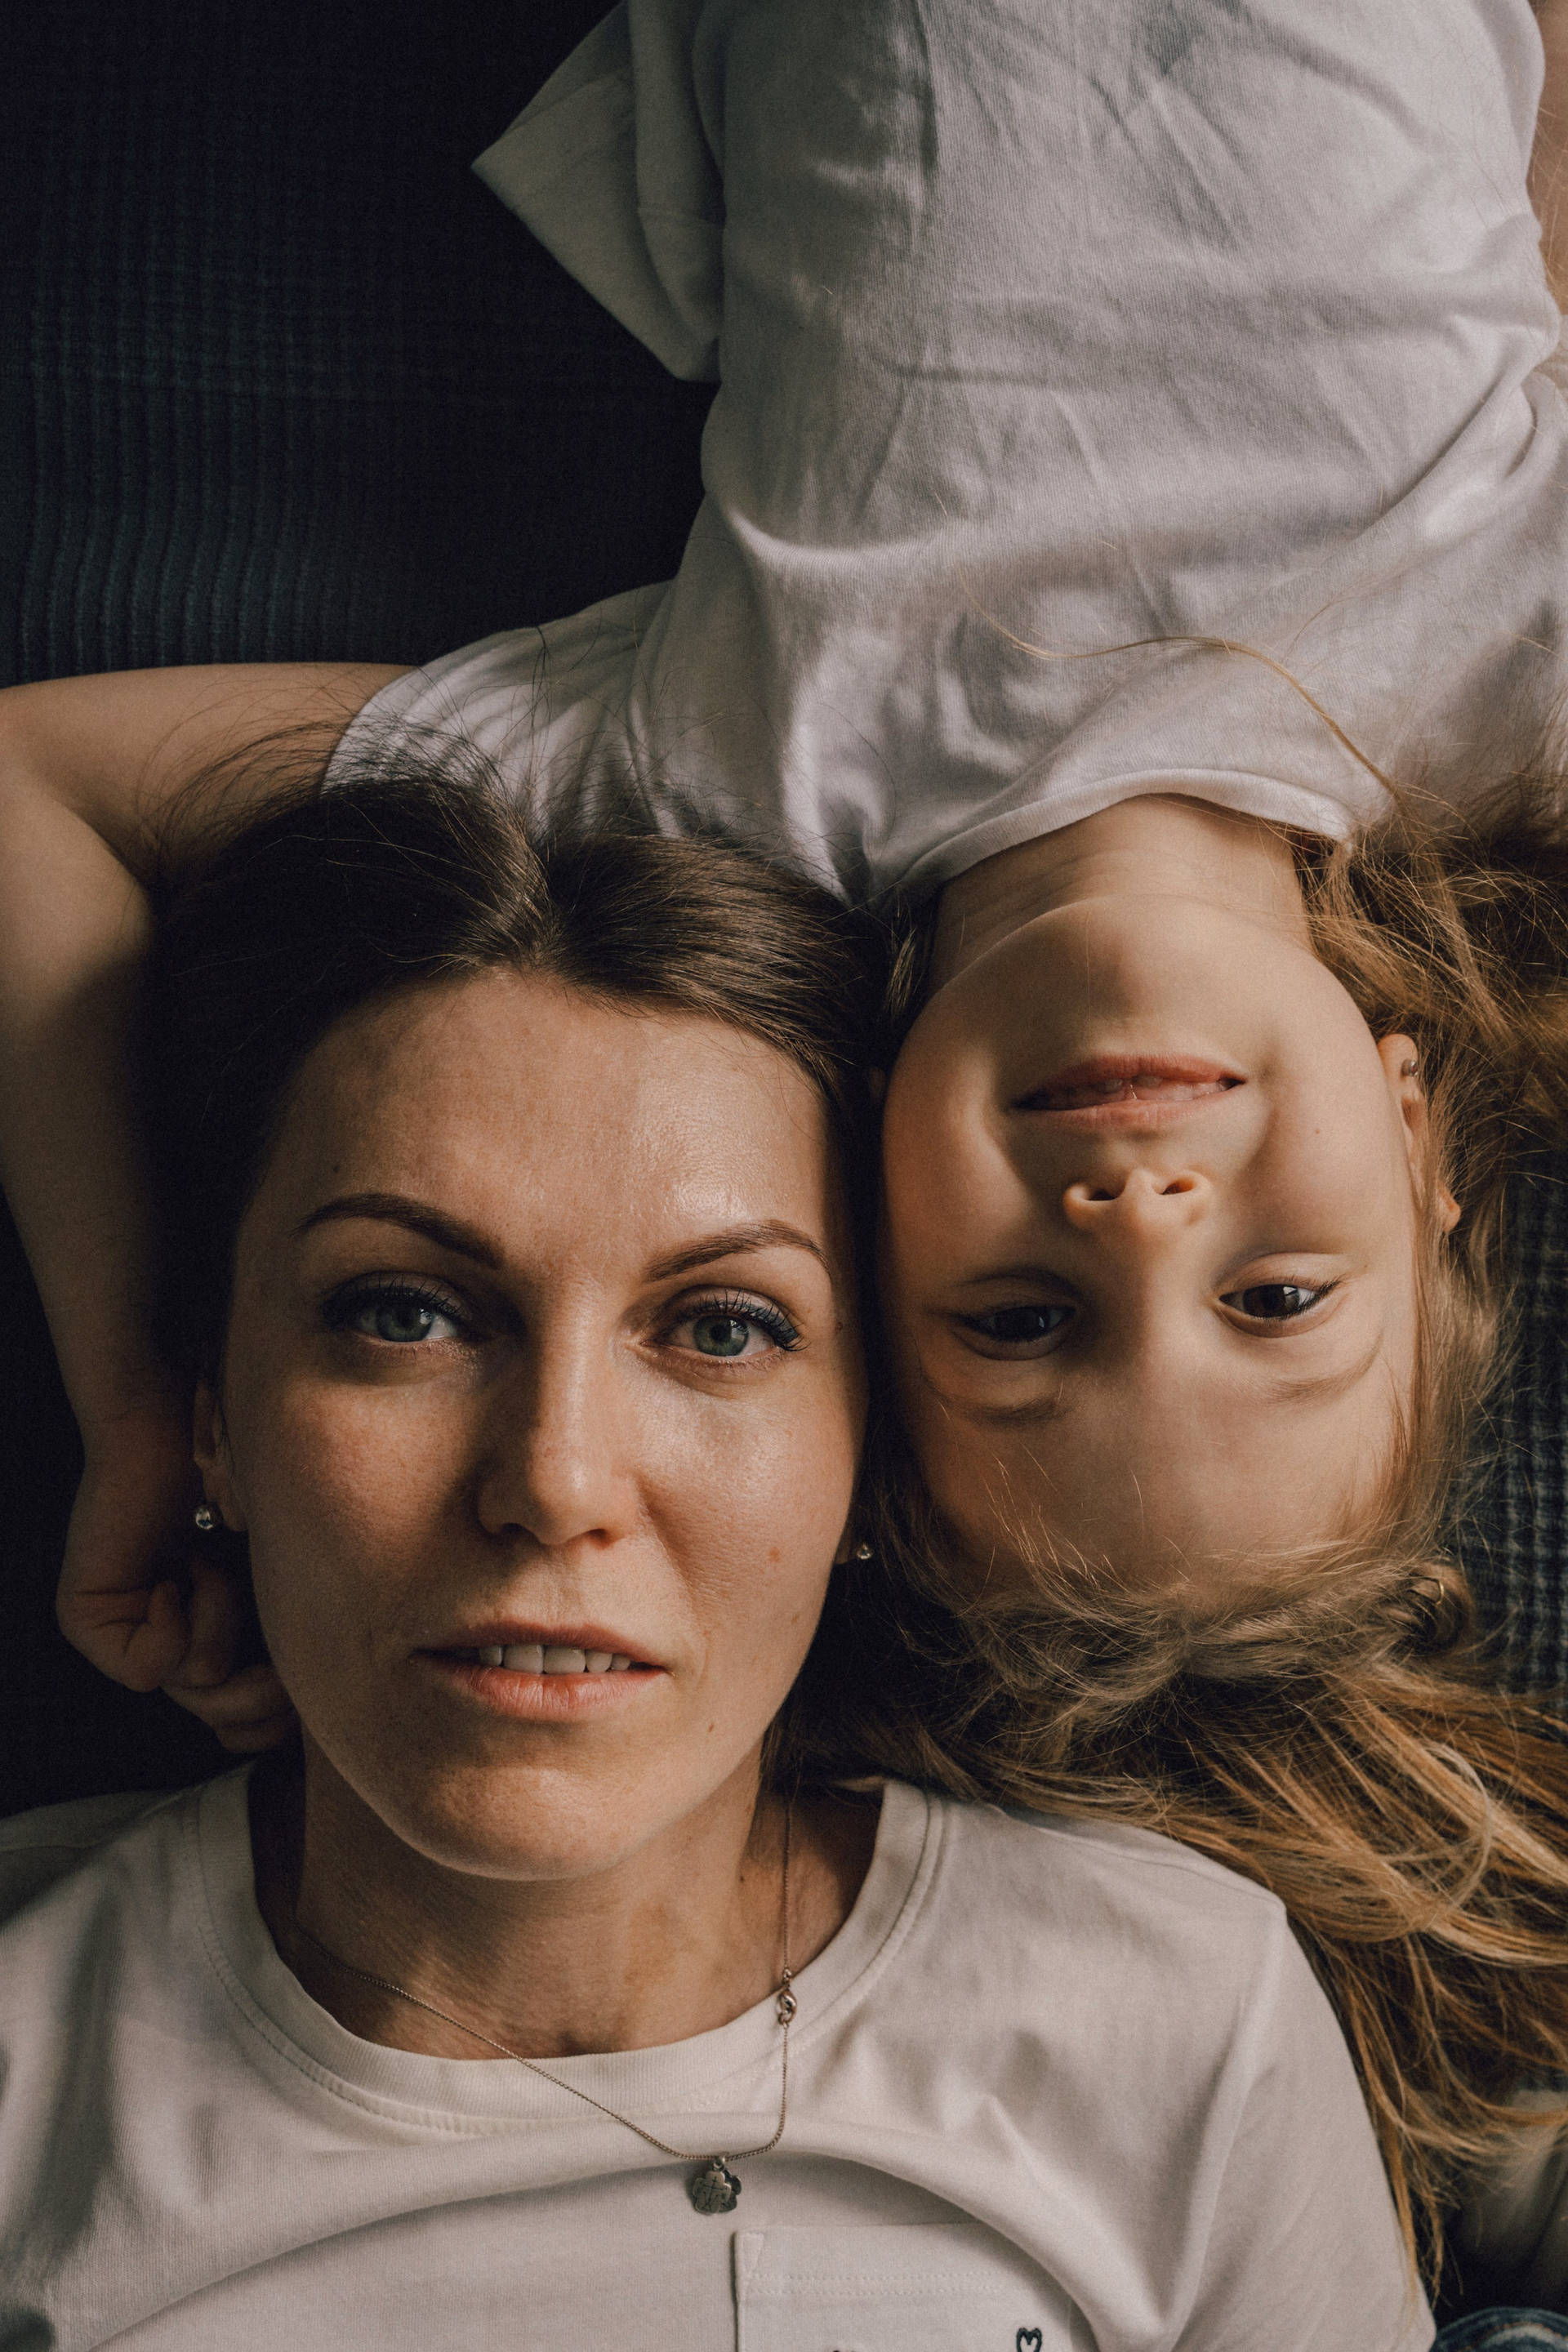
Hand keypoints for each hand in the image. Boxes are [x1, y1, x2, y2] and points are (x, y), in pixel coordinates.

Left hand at [58, 1403, 294, 1752]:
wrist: (182, 1416)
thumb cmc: (247, 1482)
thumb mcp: (288, 1579)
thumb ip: (297, 1638)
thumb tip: (316, 1707)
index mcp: (218, 1636)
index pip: (246, 1729)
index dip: (283, 1716)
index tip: (301, 1663)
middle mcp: (167, 1645)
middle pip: (228, 1724)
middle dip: (264, 1681)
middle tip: (269, 1613)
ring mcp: (123, 1637)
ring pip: (197, 1690)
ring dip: (224, 1622)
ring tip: (213, 1564)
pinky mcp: (88, 1621)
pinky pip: (152, 1669)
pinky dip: (184, 1617)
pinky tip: (183, 1564)